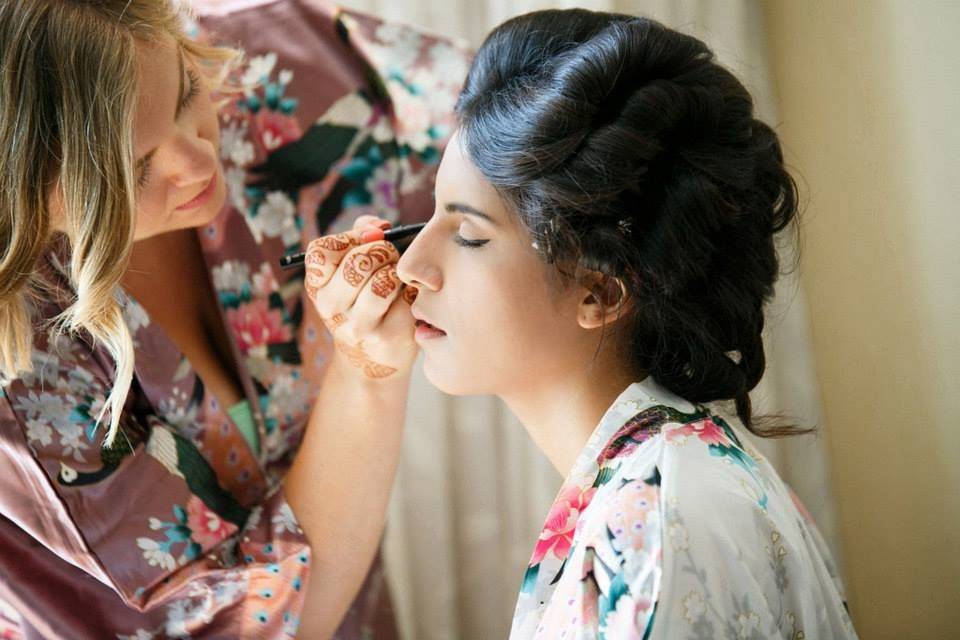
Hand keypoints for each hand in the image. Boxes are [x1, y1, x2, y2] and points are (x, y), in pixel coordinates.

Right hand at [303, 216, 418, 379]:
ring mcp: (357, 326)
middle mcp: (330, 308)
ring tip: (398, 278)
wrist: (375, 357)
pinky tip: (408, 298)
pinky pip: (406, 299)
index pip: (321, 251)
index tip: (371, 237)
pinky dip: (412, 292)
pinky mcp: (387, 337)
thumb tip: (379, 226)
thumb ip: (362, 234)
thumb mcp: (352, 267)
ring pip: (382, 283)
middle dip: (383, 252)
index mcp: (317, 286)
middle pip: (357, 263)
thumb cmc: (366, 299)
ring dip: (397, 273)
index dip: (350, 238)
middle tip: (391, 257)